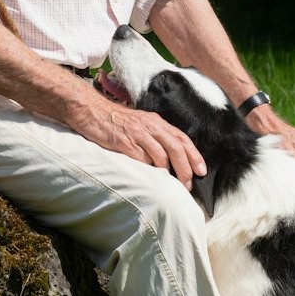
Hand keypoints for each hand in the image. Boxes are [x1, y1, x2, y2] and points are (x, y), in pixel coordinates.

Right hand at [71, 97, 206, 190]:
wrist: (92, 111)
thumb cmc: (117, 121)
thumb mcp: (141, 124)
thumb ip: (156, 137)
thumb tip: (170, 158)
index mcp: (157, 122)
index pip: (182, 138)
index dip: (195, 155)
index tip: (202, 171)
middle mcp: (150, 126)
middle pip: (175, 148)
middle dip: (185, 168)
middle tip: (188, 184)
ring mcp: (137, 134)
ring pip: (161, 155)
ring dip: (168, 172)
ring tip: (172, 185)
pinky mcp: (123, 142)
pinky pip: (141, 158)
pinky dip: (148, 169)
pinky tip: (151, 177)